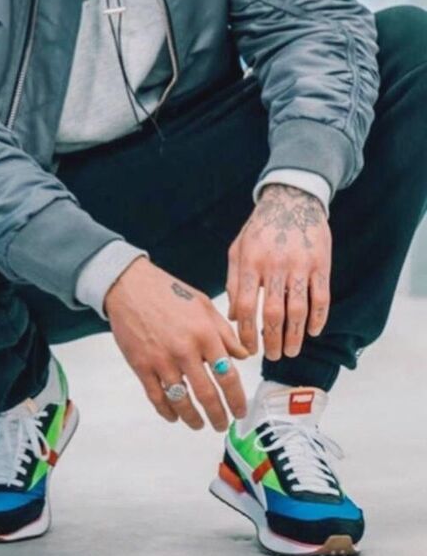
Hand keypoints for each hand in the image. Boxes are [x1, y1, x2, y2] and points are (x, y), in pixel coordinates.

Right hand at [103, 257, 249, 430]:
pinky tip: (175, 416)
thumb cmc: (168, 292)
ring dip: (194, 418)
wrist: (129, 285)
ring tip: (200, 424)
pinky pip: (157, 398)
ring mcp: (161, 360)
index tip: (240, 410)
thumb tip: (243, 356)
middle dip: (218, 415)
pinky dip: (168, 411)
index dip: (237, 398)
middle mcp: (185, 349)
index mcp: (204, 333)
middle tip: (223, 424)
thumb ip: (224, 332)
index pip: (227, 375)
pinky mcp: (141, 366)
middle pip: (207, 395)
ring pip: (182, 401)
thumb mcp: (203, 305)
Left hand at [225, 184, 330, 360]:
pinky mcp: (321, 264)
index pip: (244, 305)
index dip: (245, 332)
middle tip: (273, 356)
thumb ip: (233, 281)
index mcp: (250, 261)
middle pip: (272, 313)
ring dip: (295, 336)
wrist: (292, 199)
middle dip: (271, 340)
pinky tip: (313, 331)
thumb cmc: (260, 228)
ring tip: (291, 351)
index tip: (248, 350)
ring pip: (298, 310)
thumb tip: (232, 317)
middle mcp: (274, 265)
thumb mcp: (238, 248)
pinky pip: (321, 297)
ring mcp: (300, 265)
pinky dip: (318, 318)